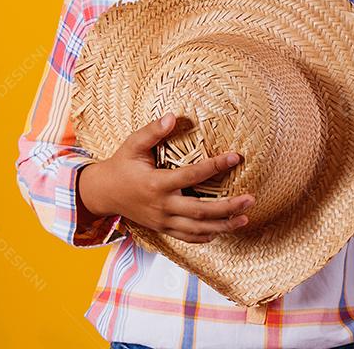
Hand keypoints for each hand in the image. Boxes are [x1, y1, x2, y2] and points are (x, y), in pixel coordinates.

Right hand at [77, 111, 255, 242]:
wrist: (102, 194)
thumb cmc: (121, 165)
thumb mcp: (132, 145)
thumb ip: (152, 131)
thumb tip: (172, 116)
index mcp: (156, 183)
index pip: (191, 175)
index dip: (214, 166)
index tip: (235, 157)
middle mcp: (162, 206)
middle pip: (201, 210)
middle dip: (228, 207)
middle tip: (250, 199)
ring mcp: (163, 221)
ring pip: (197, 229)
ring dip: (223, 226)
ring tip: (245, 218)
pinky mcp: (163, 228)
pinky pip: (187, 237)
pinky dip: (206, 236)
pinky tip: (223, 230)